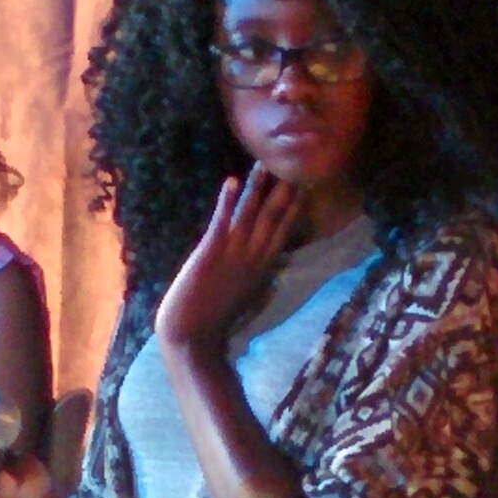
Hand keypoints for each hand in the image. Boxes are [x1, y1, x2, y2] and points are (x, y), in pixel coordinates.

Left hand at [153, 169, 298, 354]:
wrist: (193, 335)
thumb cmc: (216, 320)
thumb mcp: (248, 295)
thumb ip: (261, 275)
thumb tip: (276, 261)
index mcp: (263, 267)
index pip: (284, 231)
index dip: (294, 207)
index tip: (304, 185)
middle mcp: (253, 257)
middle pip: (273, 217)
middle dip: (283, 190)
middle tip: (294, 163)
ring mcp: (233, 253)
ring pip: (250, 214)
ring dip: (257, 187)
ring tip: (264, 162)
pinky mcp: (210, 252)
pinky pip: (222, 221)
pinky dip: (227, 200)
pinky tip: (232, 180)